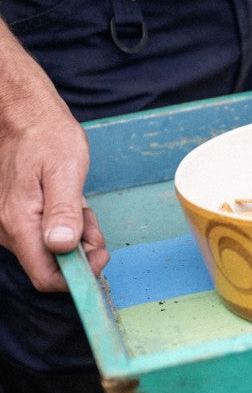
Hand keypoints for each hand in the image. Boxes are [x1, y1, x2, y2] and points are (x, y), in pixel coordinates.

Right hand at [0, 51, 108, 291]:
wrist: (24, 114)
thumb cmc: (47, 137)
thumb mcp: (64, 171)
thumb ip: (64, 211)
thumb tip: (63, 246)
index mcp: (19, 222)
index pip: (45, 278)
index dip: (77, 278)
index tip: (101, 256)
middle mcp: (7, 229)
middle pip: (51, 265)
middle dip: (80, 252)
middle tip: (93, 222)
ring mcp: (8, 222)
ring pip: (49, 248)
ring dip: (74, 235)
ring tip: (81, 204)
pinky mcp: (14, 215)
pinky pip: (43, 233)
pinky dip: (64, 223)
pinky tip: (70, 202)